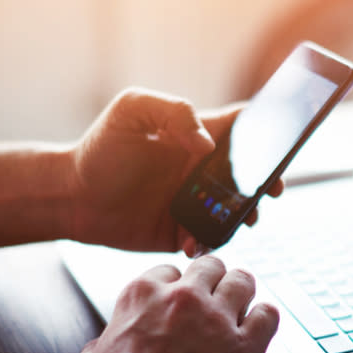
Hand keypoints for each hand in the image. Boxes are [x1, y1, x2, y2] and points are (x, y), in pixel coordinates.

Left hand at [66, 88, 283, 255]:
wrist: (71, 197)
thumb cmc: (100, 149)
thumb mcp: (131, 110)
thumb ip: (174, 112)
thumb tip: (208, 145)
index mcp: (197, 136)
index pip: (242, 128)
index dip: (268, 132)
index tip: (281, 144)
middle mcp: (201, 170)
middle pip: (250, 174)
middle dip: (268, 182)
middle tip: (271, 191)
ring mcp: (195, 202)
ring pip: (237, 210)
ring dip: (247, 215)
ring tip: (243, 220)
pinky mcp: (183, 232)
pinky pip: (210, 239)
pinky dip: (212, 241)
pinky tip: (195, 240)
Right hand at [66, 256, 278, 352]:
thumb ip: (103, 344)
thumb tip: (103, 347)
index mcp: (143, 295)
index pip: (171, 271)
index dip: (179, 287)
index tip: (183, 301)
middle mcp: (184, 298)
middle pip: (211, 267)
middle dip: (214, 281)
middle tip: (216, 299)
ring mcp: (217, 319)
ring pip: (243, 281)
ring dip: (243, 293)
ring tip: (243, 308)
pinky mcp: (245, 347)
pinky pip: (268, 315)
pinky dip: (265, 319)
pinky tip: (258, 330)